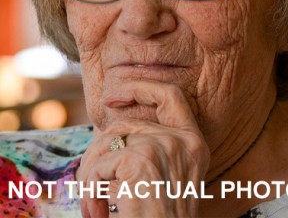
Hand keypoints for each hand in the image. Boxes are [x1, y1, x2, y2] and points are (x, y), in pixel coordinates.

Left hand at [76, 83, 209, 217]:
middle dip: (98, 154)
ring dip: (90, 174)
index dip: (140, 88)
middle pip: (123, 125)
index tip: (112, 96)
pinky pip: (98, 164)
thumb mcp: (164, 177)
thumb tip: (108, 130)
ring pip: (106, 142)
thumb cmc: (159, 216)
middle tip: (93, 187)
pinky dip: (90, 189)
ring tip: (96, 202)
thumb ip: (149, 148)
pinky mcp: (141, 159)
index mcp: (194, 143)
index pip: (170, 96)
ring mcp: (164, 147)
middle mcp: (183, 141)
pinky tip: (100, 208)